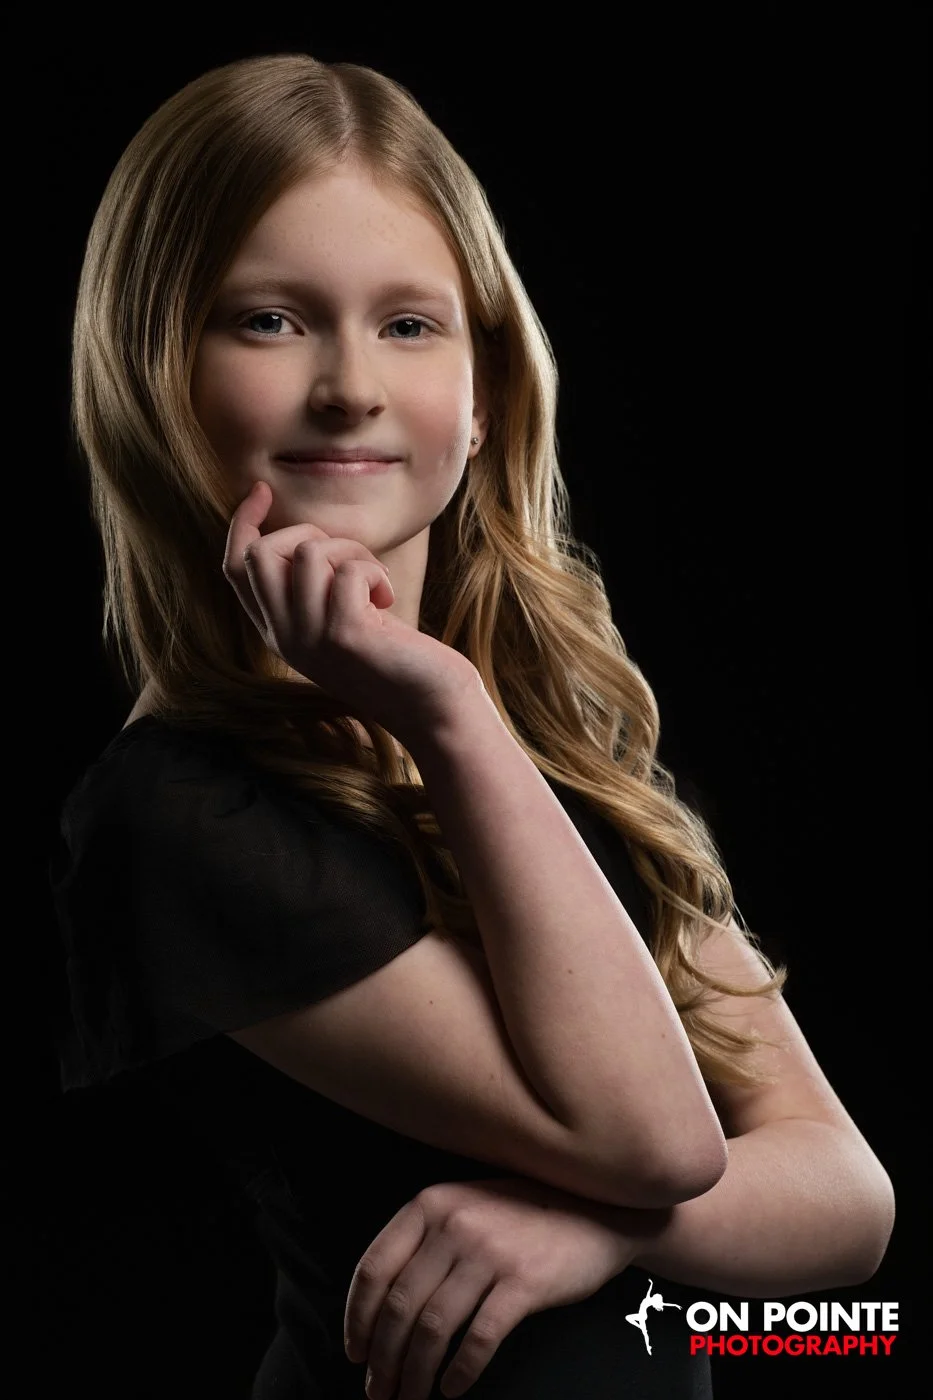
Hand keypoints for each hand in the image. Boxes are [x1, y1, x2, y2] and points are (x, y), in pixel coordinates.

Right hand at [223, 480, 480, 745]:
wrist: (432, 708)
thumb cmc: (396, 659)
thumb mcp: (340, 622)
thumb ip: (312, 591)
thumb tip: (305, 539)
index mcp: (278, 634)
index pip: (235, 568)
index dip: (243, 524)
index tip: (262, 492)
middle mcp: (285, 638)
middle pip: (259, 555)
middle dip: (305, 533)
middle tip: (348, 556)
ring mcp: (311, 638)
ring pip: (306, 552)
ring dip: (351, 551)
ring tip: (374, 581)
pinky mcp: (345, 634)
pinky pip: (347, 570)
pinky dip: (374, 572)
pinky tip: (387, 599)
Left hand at [343, 1177, 638, 1399]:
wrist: (597, 1212)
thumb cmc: (523, 1215)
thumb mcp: (466, 1206)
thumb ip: (425, 1239)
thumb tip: (379, 1305)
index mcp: (431, 1204)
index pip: (375, 1267)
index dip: (358, 1318)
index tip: (356, 1352)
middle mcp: (454, 1224)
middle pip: (400, 1305)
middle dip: (383, 1358)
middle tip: (379, 1390)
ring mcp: (489, 1252)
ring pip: (432, 1327)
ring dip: (414, 1373)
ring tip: (409, 1397)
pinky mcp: (523, 1283)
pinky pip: (478, 1339)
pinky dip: (460, 1371)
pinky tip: (451, 1388)